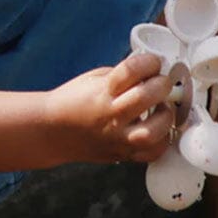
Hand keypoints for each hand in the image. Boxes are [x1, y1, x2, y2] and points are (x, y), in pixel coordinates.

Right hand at [44, 53, 174, 165]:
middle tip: (163, 83)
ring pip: (151, 133)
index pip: (132, 70)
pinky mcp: (121, 155)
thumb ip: (123, 75)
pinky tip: (159, 130)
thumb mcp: (95, 78)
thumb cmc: (73, 101)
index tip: (154, 62)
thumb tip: (151, 72)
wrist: (52, 131)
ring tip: (162, 109)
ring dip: (165, 117)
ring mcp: (116, 138)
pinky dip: (161, 142)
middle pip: (145, 97)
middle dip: (162, 85)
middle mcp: (110, 115)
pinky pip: (150, 154)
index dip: (149, 61)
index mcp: (102, 91)